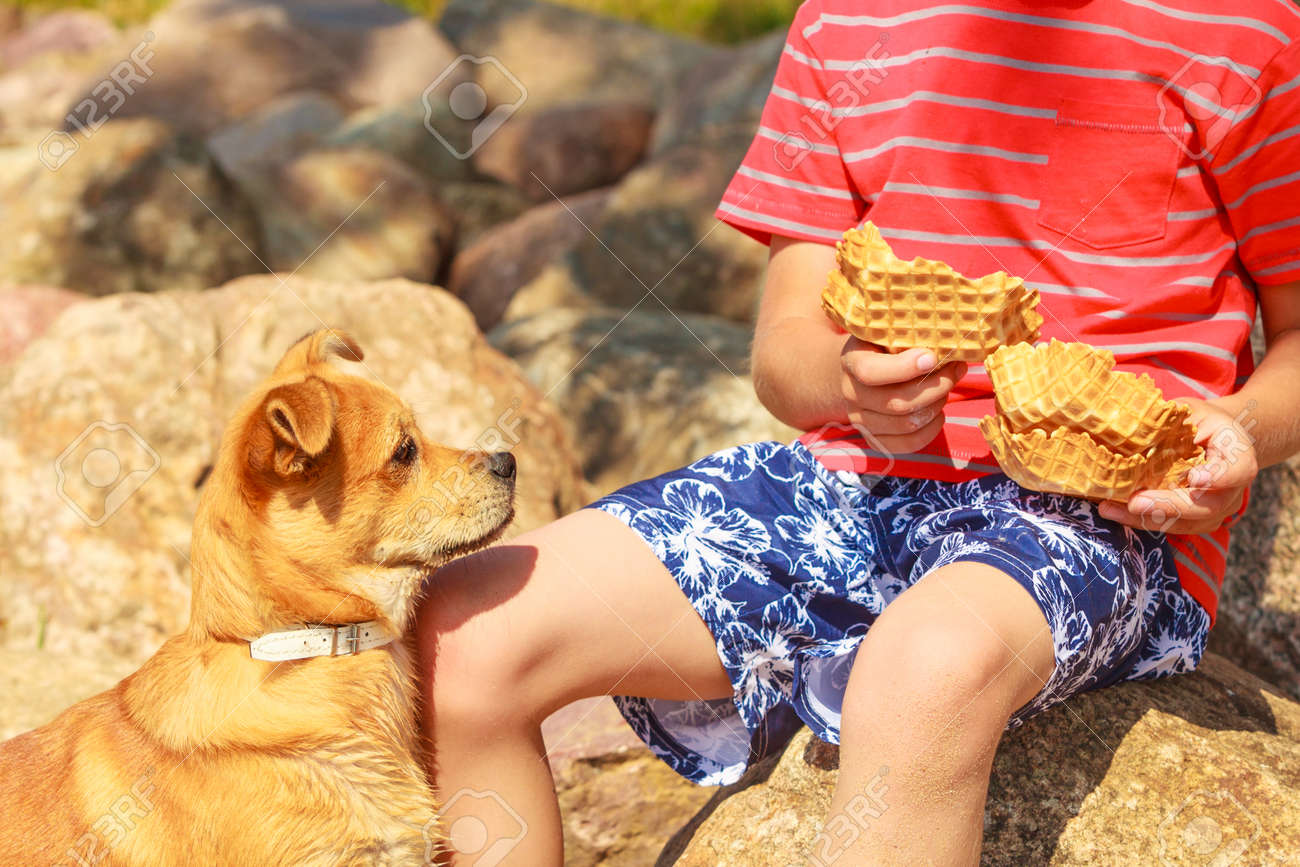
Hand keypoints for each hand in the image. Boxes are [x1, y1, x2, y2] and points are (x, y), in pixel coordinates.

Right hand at [839, 337, 966, 453]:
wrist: (859, 372)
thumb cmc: (884, 346)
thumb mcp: (889, 332)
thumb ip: (911, 335)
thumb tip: (950, 342)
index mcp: (852, 361)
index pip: (870, 372)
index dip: (903, 368)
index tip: (932, 357)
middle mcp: (851, 393)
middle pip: (896, 403)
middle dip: (936, 387)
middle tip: (956, 369)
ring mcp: (860, 419)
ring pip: (906, 424)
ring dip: (936, 406)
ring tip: (946, 389)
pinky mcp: (873, 438)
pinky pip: (907, 444)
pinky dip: (931, 430)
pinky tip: (937, 413)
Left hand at [1098, 398, 1257, 533]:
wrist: (1215, 440)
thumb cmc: (1202, 421)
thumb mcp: (1194, 411)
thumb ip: (1174, 420)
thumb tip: (1134, 422)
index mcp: (1239, 456)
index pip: (1237, 471)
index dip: (1218, 477)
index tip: (1194, 477)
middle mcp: (1233, 490)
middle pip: (1206, 507)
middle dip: (1168, 506)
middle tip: (1135, 503)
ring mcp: (1216, 510)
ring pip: (1185, 523)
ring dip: (1145, 519)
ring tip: (1111, 509)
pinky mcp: (1197, 521)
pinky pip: (1171, 526)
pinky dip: (1140, 521)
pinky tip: (1113, 511)